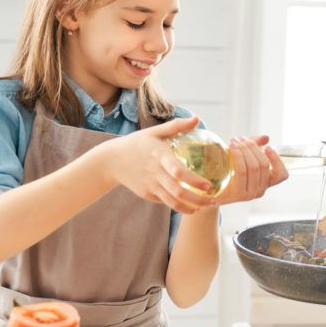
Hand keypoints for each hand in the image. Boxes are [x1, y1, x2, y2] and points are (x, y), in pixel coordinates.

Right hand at [101, 115, 215, 214]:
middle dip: (197, 199)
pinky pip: (164, 202)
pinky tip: (191, 206)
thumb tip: (197, 119)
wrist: (112, 160)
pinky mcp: (146, 194)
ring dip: (190, 207)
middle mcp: (155, 173)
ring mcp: (150, 185)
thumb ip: (176, 126)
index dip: (194, 181)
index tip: (209, 185)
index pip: (178, 171)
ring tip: (204, 207)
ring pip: (172, 202)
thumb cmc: (137, 143)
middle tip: (213, 201)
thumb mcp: (154, 132)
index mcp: (159, 156)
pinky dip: (178, 206)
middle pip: (178, 192)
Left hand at [215, 136, 288, 205]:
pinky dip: (237, 156)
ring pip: (253, 166)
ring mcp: (250, 194)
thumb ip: (255, 147)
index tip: (267, 147)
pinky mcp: (238, 194)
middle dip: (253, 147)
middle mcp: (260, 190)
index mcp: (265, 183)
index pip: (281, 175)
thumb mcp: (243, 158)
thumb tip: (266, 138)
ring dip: (244, 149)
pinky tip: (232, 148)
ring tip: (234, 141)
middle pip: (263, 165)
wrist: (209, 190)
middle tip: (241, 139)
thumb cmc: (228, 172)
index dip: (277, 160)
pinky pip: (241, 171)